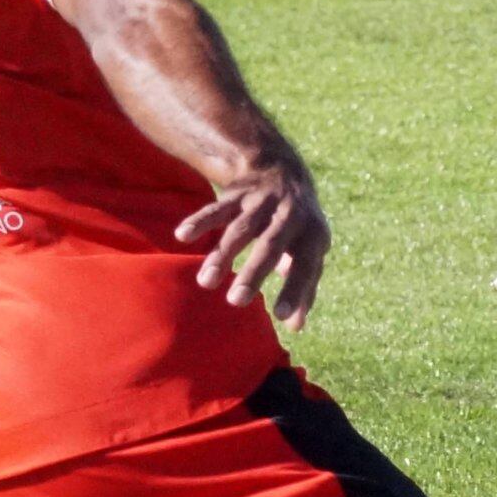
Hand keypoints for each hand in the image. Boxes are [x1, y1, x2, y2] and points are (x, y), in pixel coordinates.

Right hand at [176, 157, 328, 329]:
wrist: (283, 170)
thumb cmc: (298, 229)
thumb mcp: (310, 252)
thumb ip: (305, 287)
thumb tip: (295, 326)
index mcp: (312, 234)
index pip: (307, 265)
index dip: (296, 290)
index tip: (282, 317)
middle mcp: (290, 215)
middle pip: (271, 245)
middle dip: (253, 273)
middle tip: (236, 302)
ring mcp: (262, 203)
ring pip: (240, 229)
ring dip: (222, 255)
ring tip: (206, 282)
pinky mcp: (237, 195)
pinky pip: (217, 209)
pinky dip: (200, 221)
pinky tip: (183, 236)